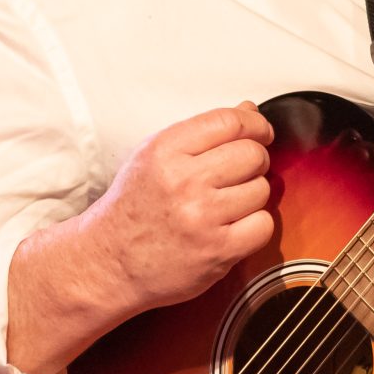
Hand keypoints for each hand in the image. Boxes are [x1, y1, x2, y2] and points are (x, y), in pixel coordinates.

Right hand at [74, 104, 275, 318]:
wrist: (110, 263)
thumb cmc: (134, 207)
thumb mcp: (153, 157)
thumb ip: (201, 133)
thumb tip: (249, 110)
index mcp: (165, 150)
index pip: (229, 122)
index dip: (255, 124)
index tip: (261, 132)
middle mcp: (184, 180)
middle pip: (252, 154)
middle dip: (254, 161)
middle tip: (240, 173)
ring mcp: (202, 217)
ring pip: (261, 189)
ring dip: (252, 196)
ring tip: (229, 204)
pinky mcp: (217, 250)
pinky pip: (263, 225)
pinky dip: (255, 226)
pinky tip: (233, 227)